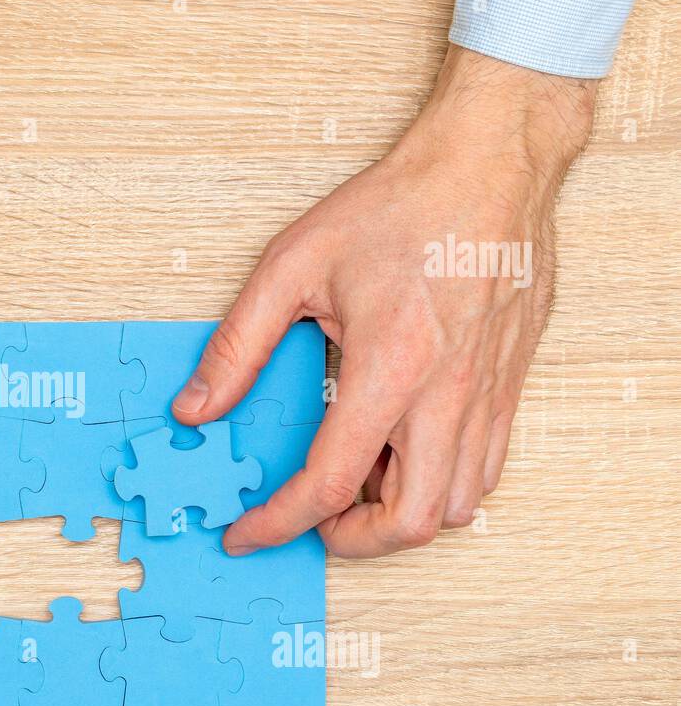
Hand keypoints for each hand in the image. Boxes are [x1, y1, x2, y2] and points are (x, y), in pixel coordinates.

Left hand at [173, 47, 596, 557]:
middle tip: (310, 520)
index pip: (328, 483)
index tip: (246, 532)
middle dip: (349, 541)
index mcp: (390, 368)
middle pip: (409, 521)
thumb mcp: (292, 266)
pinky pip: (486, 469)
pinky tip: (402, 453)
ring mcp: (488, 395)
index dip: (277, 522)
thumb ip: (238, 345)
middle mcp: (448, 394)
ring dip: (399, 516)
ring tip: (355, 484)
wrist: (491, 165)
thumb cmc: (399, 207)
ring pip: (456, 506)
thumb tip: (195, 407)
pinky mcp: (510, 387)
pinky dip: (441, 486)